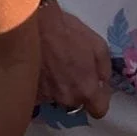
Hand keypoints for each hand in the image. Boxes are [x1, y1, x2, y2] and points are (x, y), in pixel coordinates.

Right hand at [36, 1, 112, 116]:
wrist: (37, 24)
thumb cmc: (69, 32)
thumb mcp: (98, 45)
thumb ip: (105, 69)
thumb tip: (103, 82)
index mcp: (87, 90)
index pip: (99, 111)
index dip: (99, 99)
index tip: (95, 87)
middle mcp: (67, 99)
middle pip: (77, 103)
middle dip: (77, 89)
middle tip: (71, 68)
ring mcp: (47, 97)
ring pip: (59, 98)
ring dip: (59, 87)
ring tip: (54, 66)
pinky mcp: (31, 91)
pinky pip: (42, 94)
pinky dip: (44, 84)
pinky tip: (43, 68)